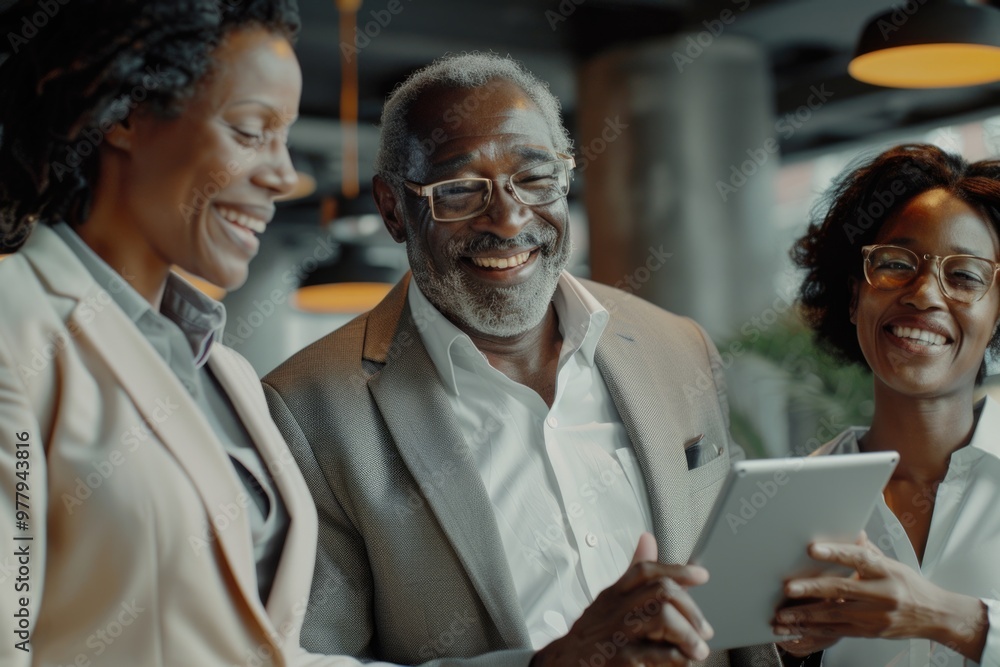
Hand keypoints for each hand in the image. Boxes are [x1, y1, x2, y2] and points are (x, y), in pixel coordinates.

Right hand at [531, 532, 713, 666]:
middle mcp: (614, 610)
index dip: (677, 570)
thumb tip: (648, 538)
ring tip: (697, 650)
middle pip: (660, 592)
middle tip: (703, 629)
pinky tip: (682, 661)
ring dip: (688, 634)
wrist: (562, 666)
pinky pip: (658, 653)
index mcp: (613, 594)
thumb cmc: (591, 635)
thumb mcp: (607, 600)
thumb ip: (632, 572)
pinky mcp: (619, 659)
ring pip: (662, 617)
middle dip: (690, 609)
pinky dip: (677, 657)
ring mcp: (617, 634)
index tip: (702, 576)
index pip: (646, 571)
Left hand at [772, 533, 986, 660]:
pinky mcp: (870, 632)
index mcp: (887, 571)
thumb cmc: (910, 586)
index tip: (812, 549)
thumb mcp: (893, 563)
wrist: (935, 615)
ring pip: (835, 614)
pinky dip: (816, 628)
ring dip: (806, 615)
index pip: (859, 558)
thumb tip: (852, 532)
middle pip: (842, 589)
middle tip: (789, 588)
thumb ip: (868, 551)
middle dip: (811, 589)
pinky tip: (799, 627)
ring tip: (784, 615)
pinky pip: (838, 630)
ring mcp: (876, 616)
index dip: (835, 553)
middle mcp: (882, 594)